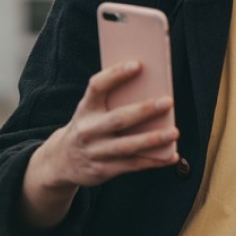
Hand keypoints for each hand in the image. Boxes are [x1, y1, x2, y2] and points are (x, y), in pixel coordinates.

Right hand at [19, 61, 179, 228]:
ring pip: (127, 146)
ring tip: (174, 132)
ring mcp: (95, 152)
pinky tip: (171, 156)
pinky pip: (132, 165)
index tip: (137, 64)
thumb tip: (151, 85)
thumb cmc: (89, 125)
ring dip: (153, 139)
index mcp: (86, 108)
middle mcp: (88, 130)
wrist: (61, 161)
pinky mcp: (103, 170)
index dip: (116, 74)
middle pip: (118, 119)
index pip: (97, 87)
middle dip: (144, 110)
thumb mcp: (92, 110)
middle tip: (168, 102)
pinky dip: (154, 161)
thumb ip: (114, 99)